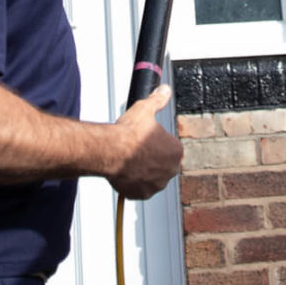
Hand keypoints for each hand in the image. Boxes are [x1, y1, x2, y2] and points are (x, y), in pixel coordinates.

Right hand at [108, 85, 182, 199]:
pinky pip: (140, 189)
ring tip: (130, 161)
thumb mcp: (145, 109)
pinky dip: (134, 184)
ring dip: (144, 172)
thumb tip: (164, 90)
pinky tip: (125, 172)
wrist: (110, 150)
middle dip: (152, 159)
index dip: (157, 144)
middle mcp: (170, 170)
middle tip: (137, 151)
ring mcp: (156, 184)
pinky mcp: (142, 194)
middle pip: (162, 164)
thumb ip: (158, 100)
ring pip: (152, 178)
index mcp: (176, 151)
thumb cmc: (128, 133)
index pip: (170, 148)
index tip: (146, 141)